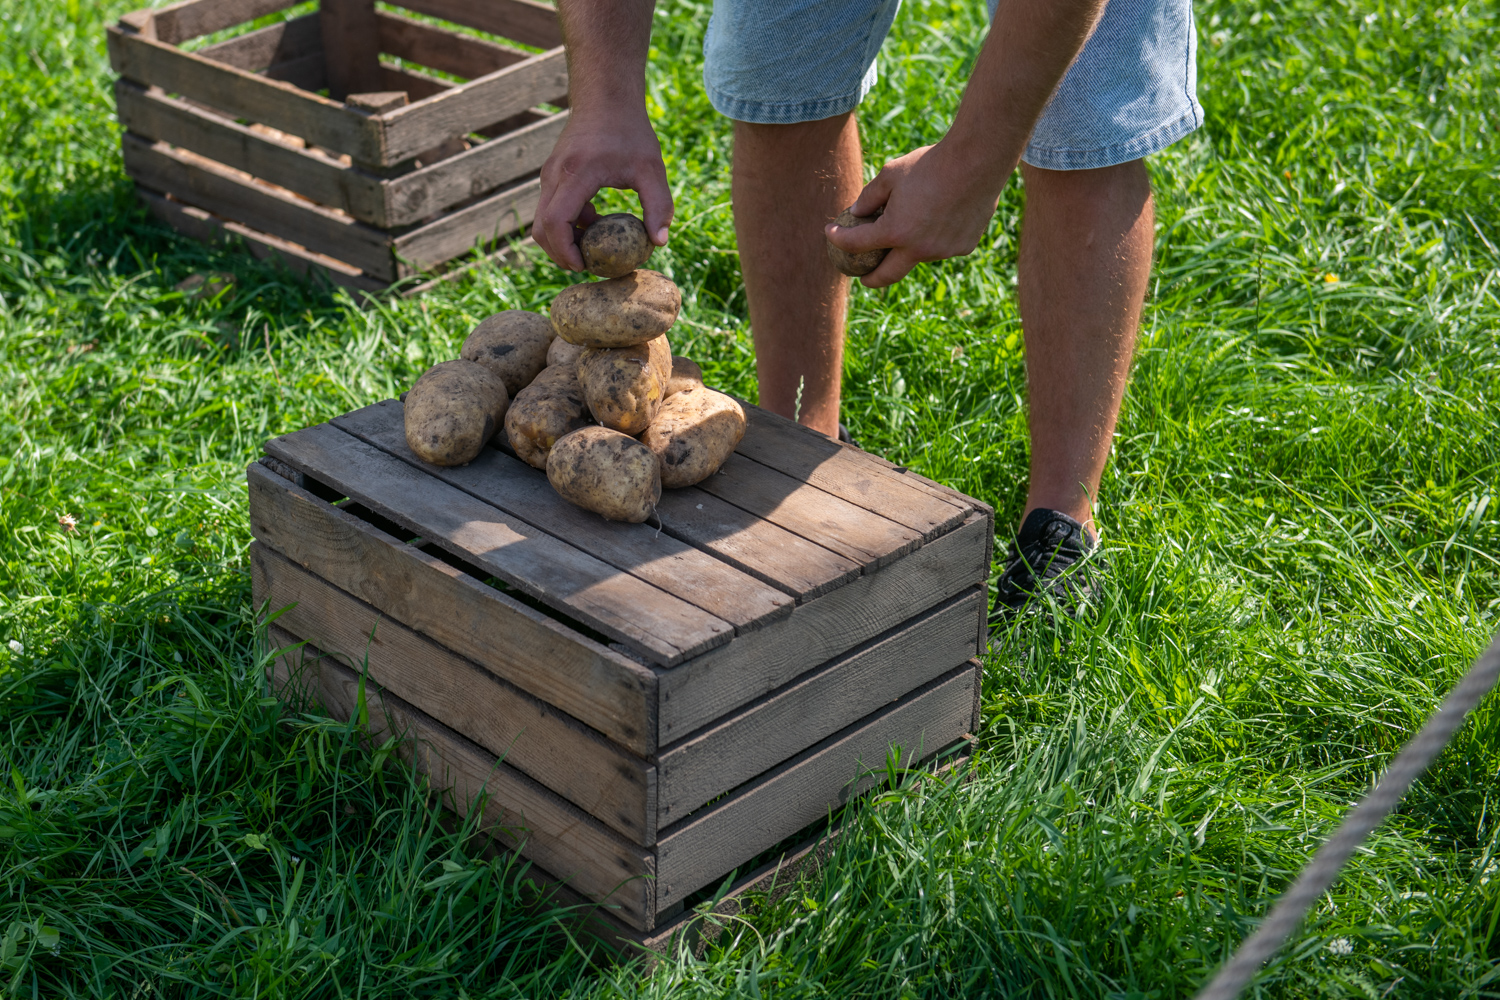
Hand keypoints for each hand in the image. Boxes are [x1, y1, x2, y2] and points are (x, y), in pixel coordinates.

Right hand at [534, 108, 673, 270]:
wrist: (606, 96)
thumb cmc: (630, 131)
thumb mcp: (651, 168)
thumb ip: (659, 205)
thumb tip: (660, 242)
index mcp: (576, 174)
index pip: (555, 222)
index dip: (565, 252)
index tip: (584, 266)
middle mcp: (554, 175)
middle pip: (541, 228)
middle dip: (560, 253)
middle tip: (588, 266)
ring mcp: (550, 174)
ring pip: (543, 219)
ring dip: (563, 239)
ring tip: (594, 246)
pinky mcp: (553, 174)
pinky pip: (551, 208)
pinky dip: (566, 223)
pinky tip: (594, 222)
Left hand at [823, 141, 1007, 287]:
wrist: (978, 160)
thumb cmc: (930, 164)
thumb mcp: (891, 174)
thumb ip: (869, 197)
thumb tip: (856, 213)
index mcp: (895, 232)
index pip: (856, 245)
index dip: (838, 238)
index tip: (831, 233)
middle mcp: (918, 249)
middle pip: (886, 276)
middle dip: (870, 279)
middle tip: (863, 276)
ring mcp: (942, 251)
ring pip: (918, 255)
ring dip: (908, 247)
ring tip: (912, 222)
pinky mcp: (963, 246)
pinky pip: (942, 246)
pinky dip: (935, 236)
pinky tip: (942, 214)